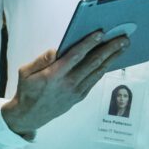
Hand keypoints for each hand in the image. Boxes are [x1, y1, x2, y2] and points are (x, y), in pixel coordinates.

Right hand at [0, 29, 128, 138]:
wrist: (30, 116)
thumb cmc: (27, 90)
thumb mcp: (25, 72)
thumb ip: (41, 60)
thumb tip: (57, 50)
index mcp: (54, 75)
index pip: (75, 56)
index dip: (89, 43)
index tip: (100, 33)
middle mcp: (68, 83)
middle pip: (93, 62)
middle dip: (109, 48)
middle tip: (123, 38)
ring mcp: (76, 91)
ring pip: (98, 71)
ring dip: (112, 58)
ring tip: (123, 46)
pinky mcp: (80, 96)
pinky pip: (95, 80)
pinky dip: (104, 68)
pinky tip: (111, 60)